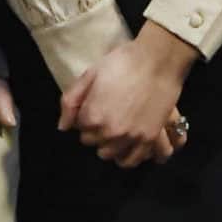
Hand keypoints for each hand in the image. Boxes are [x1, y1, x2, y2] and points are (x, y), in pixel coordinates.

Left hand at [59, 23, 195, 167]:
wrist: (157, 60)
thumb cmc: (121, 63)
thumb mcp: (90, 75)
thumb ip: (71, 101)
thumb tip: (63, 127)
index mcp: (92, 116)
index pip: (80, 128)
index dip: (85, 117)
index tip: (93, 107)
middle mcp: (110, 132)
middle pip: (93, 143)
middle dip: (95, 131)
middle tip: (105, 115)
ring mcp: (131, 138)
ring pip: (110, 154)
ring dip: (109, 144)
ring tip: (115, 131)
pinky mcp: (149, 140)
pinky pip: (133, 160)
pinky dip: (127, 156)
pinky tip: (126, 146)